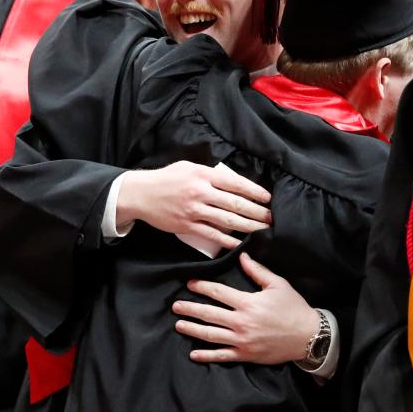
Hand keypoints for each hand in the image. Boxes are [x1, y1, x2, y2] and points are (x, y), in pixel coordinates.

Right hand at [116, 162, 270, 249]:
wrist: (141, 194)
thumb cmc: (166, 178)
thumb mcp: (189, 167)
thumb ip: (210, 174)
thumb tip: (232, 181)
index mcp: (204, 175)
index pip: (236, 183)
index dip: (255, 191)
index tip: (268, 198)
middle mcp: (201, 192)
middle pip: (236, 203)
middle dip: (257, 212)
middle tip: (271, 218)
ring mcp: (194, 210)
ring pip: (227, 220)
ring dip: (248, 227)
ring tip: (262, 230)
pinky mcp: (187, 225)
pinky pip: (212, 235)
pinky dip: (228, 240)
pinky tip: (239, 243)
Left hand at [173, 253, 316, 364]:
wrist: (309, 336)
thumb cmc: (294, 308)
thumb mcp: (278, 284)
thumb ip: (257, 271)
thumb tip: (242, 257)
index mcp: (248, 303)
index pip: (218, 292)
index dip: (202, 287)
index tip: (190, 284)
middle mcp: (241, 322)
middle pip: (209, 314)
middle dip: (190, 309)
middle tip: (175, 306)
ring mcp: (242, 341)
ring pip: (210, 335)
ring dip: (192, 329)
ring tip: (179, 325)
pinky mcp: (246, 355)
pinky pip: (222, 356)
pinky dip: (206, 355)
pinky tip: (193, 353)